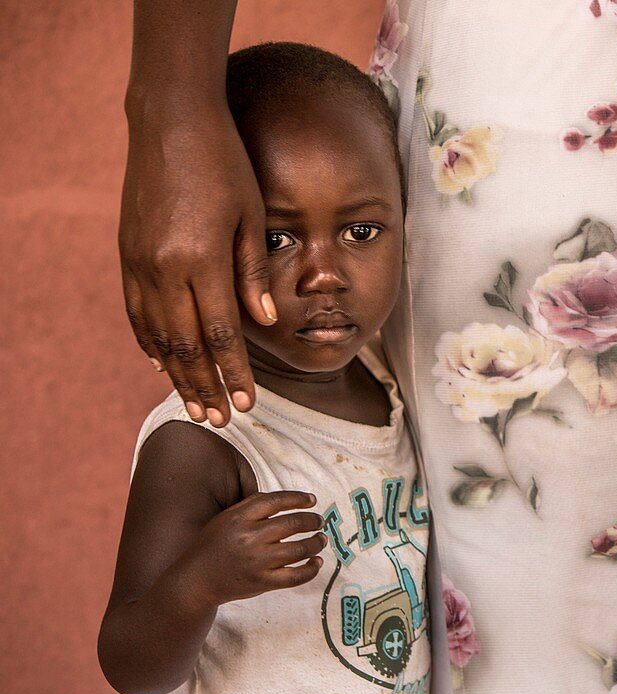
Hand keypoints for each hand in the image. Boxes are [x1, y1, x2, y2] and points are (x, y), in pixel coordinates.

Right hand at [119, 99, 274, 426]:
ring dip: (176, 373)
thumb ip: (253, 274)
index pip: (220, 335)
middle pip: (184, 345)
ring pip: (156, 334)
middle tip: (220, 420)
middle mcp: (162, 267)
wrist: (170, 122)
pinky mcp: (127, 254)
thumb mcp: (252, 215)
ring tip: (194, 404)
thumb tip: (262, 323)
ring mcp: (138, 262)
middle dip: (204, 386)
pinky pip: (136, 311)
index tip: (248, 403)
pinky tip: (162, 362)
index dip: (234, 374)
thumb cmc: (224, 164)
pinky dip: (150, 341)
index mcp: (200, 259)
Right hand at [181, 490, 326, 606]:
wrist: (196, 581)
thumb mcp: (226, 518)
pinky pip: (296, 576)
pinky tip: (316, 562)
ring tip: (321, 540)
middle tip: (319, 521)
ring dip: (316, 543)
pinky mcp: (263, 582)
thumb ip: (251, 506)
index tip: (312, 500)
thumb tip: (284, 498)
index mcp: (240, 518)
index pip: (277, 500)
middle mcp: (250, 537)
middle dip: (313, 521)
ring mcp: (258, 561)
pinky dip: (311, 569)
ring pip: (300, 549)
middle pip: (293, 523)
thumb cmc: (213, 545)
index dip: (299, 498)